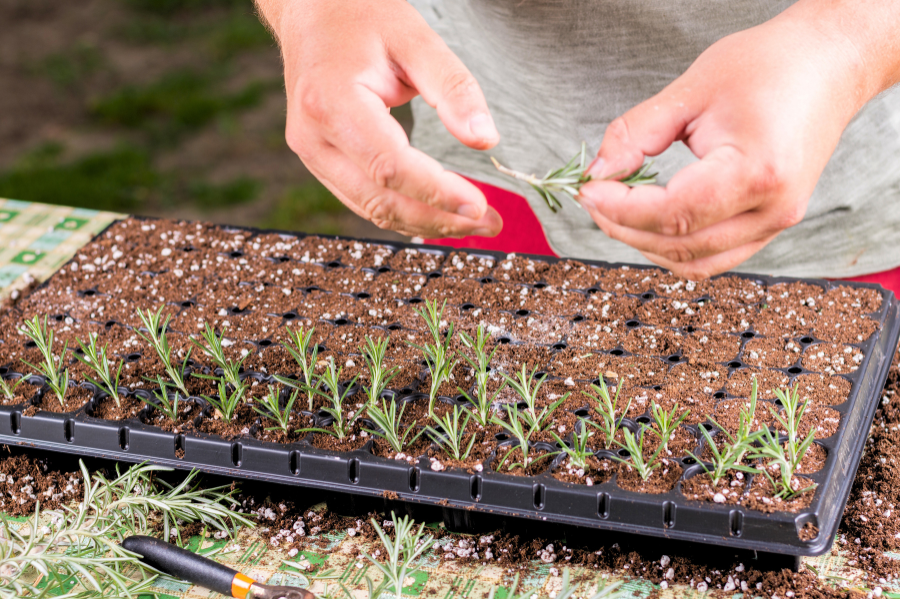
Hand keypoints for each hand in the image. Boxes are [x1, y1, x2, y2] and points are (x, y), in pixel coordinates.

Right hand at [257, 0, 502, 237]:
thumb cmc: (361, 16)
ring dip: (426, 223)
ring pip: (371, 209)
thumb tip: (485, 140)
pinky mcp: (320, 162)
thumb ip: (453, 88)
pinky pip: (364, 200)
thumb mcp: (416, 39)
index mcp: (331, 103)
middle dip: (439, 218)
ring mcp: (311, 154)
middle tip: (489, 223)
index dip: (437, 193)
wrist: (311, 11)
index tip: (480, 205)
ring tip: (474, 222)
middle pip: (380, 200)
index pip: (390, 167)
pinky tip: (440, 212)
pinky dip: (405, 212)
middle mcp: (313, 138)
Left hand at [577, 4, 883, 278]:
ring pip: (694, 261)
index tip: (587, 191)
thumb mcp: (691, 90)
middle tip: (593, 197)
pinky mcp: (771, 225)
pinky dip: (673, 246)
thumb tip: (598, 173)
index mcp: (757, 172)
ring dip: (645, 243)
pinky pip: (713, 256)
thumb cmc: (768, 66)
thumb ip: (637, 134)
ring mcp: (777, 222)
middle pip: (680, 244)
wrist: (829, 65)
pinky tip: (647, 219)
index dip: (621, 209)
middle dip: (624, 227)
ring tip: (615, 209)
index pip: (673, 213)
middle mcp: (773, 209)